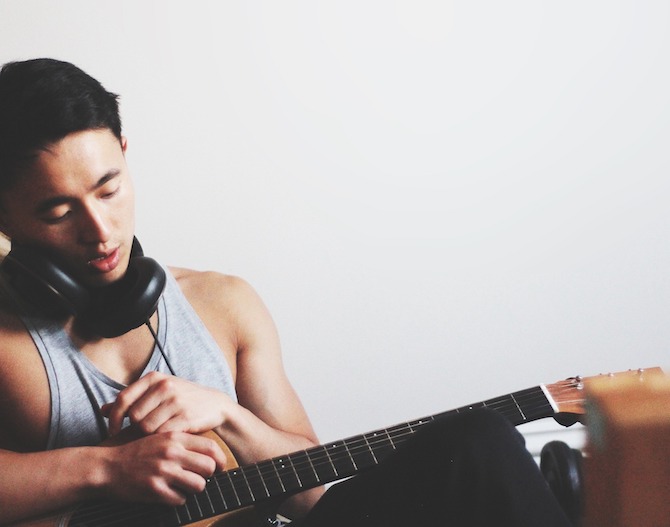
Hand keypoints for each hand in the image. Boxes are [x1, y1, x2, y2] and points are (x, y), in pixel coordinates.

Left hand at [100, 371, 230, 435]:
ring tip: (158, 432)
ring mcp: (176, 401)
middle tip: (144, 431)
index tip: (112, 431)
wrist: (215, 405)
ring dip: (149, 434)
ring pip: (146, 427)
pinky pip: (161, 434)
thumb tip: (102, 410)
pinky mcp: (185, 417)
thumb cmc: (181, 399)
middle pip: (134, 416)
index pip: (123, 399)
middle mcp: (165, 386)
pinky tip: (168, 435)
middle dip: (136, 427)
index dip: (113, 418)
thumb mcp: (157, 393)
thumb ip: (131, 400)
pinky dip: (162, 438)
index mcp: (155, 378)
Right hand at [102, 431, 226, 504]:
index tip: (220, 467)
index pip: (210, 447)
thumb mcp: (159, 437)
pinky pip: (180, 499)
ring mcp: (164, 471)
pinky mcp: (155, 489)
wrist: (106, 466)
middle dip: (208, 475)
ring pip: (198, 485)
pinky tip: (168, 493)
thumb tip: (210, 451)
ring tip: (183, 486)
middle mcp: (172, 452)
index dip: (220, 459)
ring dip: (193, 488)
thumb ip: (182, 441)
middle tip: (200, 478)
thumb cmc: (135, 452)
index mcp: (175, 437)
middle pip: (209, 467)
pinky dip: (177, 499)